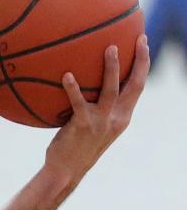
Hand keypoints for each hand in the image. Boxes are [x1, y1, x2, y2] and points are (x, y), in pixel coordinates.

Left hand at [45, 35, 149, 192]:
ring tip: (109, 47)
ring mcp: (101, 121)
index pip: (138, 87)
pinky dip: (72, 87)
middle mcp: (117, 118)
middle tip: (140, 38)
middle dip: (140, 60)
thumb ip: (95, 107)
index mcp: (122, 117)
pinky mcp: (83, 124)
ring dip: (112, 67)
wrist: (66, 171)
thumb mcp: (93, 126)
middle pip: (135, 84)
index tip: (144, 44)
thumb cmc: (75, 146)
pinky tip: (66, 75)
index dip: (143, 65)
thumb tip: (83, 82)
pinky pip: (78, 101)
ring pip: (111, 89)